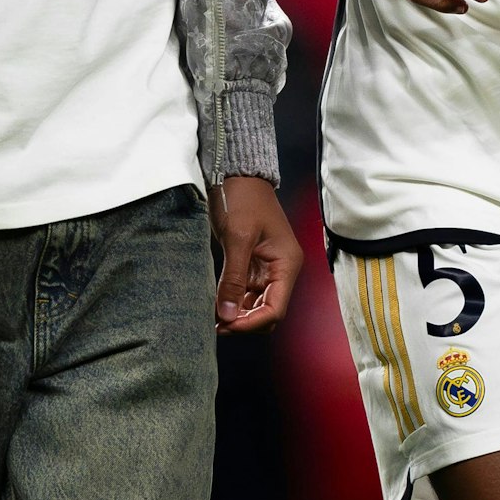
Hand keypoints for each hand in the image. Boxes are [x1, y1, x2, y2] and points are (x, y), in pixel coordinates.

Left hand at [209, 176, 303, 333]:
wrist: (236, 173)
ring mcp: (266, 268)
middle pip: (267, 312)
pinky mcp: (251, 264)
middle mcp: (280, 270)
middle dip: (244, 322)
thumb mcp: (237, 238)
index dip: (251, 323)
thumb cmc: (242, 198)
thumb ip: (233, 279)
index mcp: (287, 264)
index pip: (275, 309)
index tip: (226, 326)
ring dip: (237, 314)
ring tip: (212, 317)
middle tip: (216, 325)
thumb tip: (226, 316)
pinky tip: (215, 304)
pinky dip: (232, 300)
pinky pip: (245, 291)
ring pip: (255, 304)